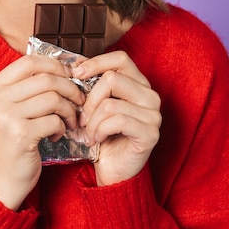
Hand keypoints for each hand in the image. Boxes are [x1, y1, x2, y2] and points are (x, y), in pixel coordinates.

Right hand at [0, 55, 85, 209]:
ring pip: (53, 98)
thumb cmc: (11, 140)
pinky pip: (54, 120)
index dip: (55, 65)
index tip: (70, 75)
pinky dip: (62, 127)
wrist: (0, 179)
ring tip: (69, 120)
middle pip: (45, 78)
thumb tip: (66, 66)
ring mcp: (6, 116)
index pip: (29, 61)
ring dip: (69, 110)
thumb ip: (27, 86)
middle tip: (79, 100)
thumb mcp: (9, 107)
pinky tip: (56, 135)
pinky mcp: (20, 134)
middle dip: (70, 88)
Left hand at [73, 51, 160, 185]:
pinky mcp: (150, 133)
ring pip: (110, 103)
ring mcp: (153, 115)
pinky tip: (98, 139)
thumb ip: (91, 82)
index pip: (120, 58)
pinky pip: (117, 121)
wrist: (111, 170)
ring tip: (89, 132)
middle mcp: (150, 96)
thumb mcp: (95, 104)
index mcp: (139, 83)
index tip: (76, 74)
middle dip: (89, 99)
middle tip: (82, 117)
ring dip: (92, 121)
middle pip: (112, 78)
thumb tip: (75, 62)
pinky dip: (100, 130)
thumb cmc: (102, 134)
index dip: (96, 62)